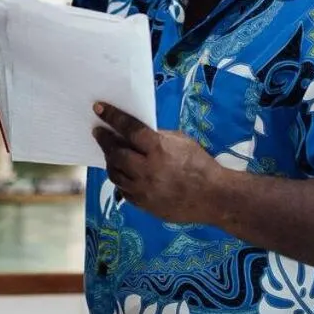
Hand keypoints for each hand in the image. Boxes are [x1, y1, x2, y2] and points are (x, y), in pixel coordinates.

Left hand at [92, 103, 221, 224]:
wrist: (214, 197)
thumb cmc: (200, 164)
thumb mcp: (181, 141)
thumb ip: (157, 136)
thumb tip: (135, 133)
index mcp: (158, 149)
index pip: (129, 129)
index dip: (112, 117)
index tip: (98, 108)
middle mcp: (147, 170)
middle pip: (115, 153)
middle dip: (105, 141)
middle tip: (99, 133)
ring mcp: (144, 190)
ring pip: (115, 174)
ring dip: (111, 161)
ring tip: (111, 153)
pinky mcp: (144, 205)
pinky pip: (124, 191)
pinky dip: (121, 180)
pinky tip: (123, 172)